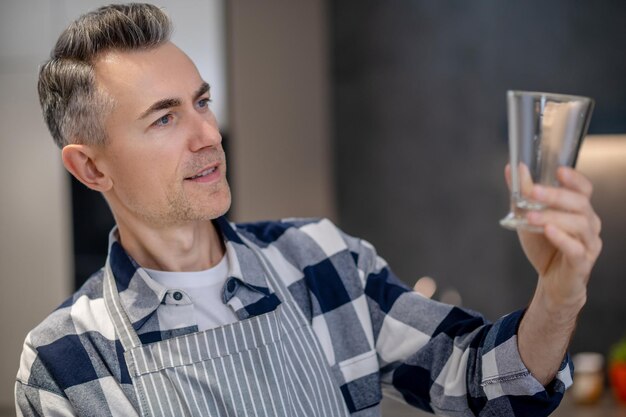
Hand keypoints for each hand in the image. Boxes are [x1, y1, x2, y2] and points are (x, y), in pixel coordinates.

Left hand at [506, 165, 602, 311]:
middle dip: (556, 195)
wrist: (551, 282)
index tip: (558, 170)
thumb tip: (512, 168)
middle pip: (580, 203)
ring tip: (531, 216)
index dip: (574, 178)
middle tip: (534, 191)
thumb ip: (522, 195)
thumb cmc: (544, 247)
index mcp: (579, 210)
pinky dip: (561, 238)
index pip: (584, 189)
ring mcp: (589, 244)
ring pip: (579, 224)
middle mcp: (589, 224)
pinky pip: (576, 248)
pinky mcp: (582, 263)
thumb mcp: (528, 218)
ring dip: (553, 217)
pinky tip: (548, 231)